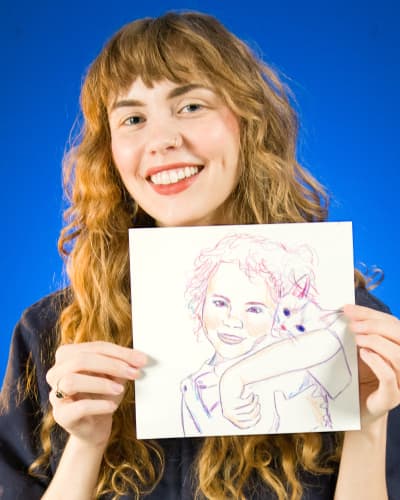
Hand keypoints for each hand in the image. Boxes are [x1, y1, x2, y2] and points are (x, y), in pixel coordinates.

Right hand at [46, 341, 146, 447]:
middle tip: (134, 372)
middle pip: (80, 360)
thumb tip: (139, 358)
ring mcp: (55, 394)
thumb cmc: (103, 395)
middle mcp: (56, 372)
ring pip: (71, 381)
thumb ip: (122, 364)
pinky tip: (112, 406)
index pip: (94, 347)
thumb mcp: (113, 376)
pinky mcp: (61, 416)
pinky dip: (98, 405)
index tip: (141, 359)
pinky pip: (78, 407)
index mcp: (68, 356)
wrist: (95, 426)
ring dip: (101, 383)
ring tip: (121, 389)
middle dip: (111, 365)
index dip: (119, 352)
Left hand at [219, 369, 260, 428]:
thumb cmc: (235, 393)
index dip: (253, 421)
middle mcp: (228, 414)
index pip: (244, 426)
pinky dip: (251, 397)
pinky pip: (247, 402)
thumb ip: (243, 414)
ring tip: (255, 396)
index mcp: (229, 417)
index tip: (259, 414)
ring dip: (255, 402)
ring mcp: (229, 407)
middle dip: (257, 409)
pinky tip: (251, 393)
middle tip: (258, 402)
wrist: (229, 379)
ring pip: (249, 409)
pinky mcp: (232, 400)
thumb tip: (254, 420)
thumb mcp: (238, 406)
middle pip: (249, 417)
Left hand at [344, 304, 399, 424]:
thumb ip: (360, 334)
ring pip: (399, 355)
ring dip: (375, 341)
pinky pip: (389, 377)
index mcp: (399, 348)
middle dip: (374, 325)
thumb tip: (348, 312)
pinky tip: (362, 353)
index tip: (348, 309)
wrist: (356, 409)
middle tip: (352, 325)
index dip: (371, 314)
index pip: (393, 324)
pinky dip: (376, 361)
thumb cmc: (359, 376)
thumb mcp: (360, 350)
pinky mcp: (392, 398)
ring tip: (356, 338)